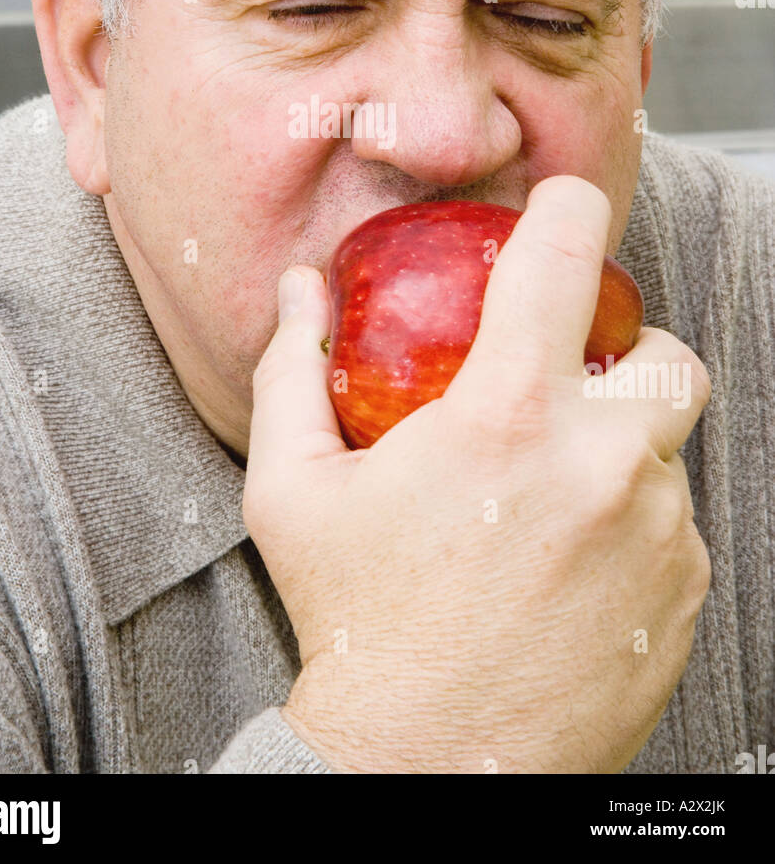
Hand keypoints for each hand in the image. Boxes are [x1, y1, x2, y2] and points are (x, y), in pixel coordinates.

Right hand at [245, 176, 711, 773]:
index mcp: (506, 416)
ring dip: (620, 457)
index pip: (562, 258)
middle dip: (629, 358)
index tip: (560, 210)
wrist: (426, 766)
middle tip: (570, 394)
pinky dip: (633, 529)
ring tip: (549, 505)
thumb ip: (293, 369)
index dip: (565, 210)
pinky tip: (569, 570)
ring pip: (669, 452)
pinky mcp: (683, 595)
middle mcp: (602, 462)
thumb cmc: (355, 623)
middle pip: (670, 357)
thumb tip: (302, 287)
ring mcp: (656, 533)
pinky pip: (675, 530)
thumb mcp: (294, 489)